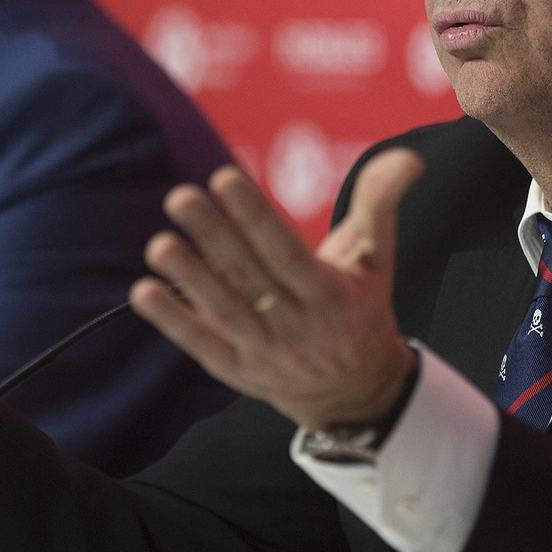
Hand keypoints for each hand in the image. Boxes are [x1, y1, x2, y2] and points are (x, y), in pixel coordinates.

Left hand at [131, 148, 423, 430]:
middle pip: (250, 276)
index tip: (224, 179)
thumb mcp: (377, 258)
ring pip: (224, 311)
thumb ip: (381, 203)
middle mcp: (297, 325)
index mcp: (331, 293)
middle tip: (181, 198)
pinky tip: (143, 291)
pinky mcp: (238, 371)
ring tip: (160, 243)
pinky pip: (203, 346)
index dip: (255, 216)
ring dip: (189, 278)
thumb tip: (408, 157)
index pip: (287, 251)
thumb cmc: (360, 309)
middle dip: (215, 236)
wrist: (357, 394)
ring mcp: (265, 352)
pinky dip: (173, 321)